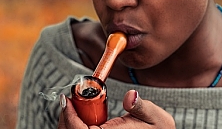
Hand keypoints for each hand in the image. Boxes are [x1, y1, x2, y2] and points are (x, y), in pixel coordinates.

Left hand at [57, 90, 174, 128]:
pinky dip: (75, 126)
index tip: (66, 101)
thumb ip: (141, 106)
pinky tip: (79, 116)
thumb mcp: (155, 117)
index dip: (70, 117)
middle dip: (67, 118)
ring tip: (71, 107)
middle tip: (67, 101)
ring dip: (69, 122)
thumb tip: (130, 96)